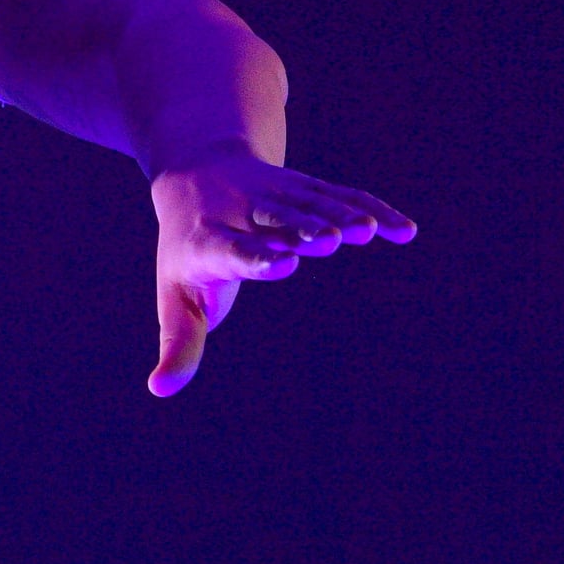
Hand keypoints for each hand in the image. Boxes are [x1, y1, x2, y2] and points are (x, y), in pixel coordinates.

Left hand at [147, 144, 415, 396]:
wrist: (194, 173)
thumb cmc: (188, 252)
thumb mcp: (175, 297)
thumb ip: (179, 343)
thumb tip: (159, 390)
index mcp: (207, 242)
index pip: (231, 250)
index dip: (256, 257)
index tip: (285, 264)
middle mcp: (242, 212)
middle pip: (275, 220)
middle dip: (301, 230)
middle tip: (330, 240)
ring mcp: (275, 195)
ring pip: (309, 203)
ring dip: (339, 214)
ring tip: (367, 230)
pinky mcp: (304, 188)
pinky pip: (341, 196)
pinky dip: (373, 210)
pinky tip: (404, 231)